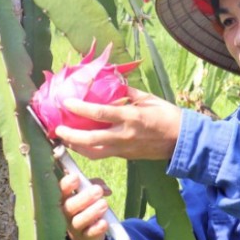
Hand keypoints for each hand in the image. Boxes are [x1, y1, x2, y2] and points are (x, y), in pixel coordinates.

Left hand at [54, 87, 181, 160]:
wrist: (182, 141)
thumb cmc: (167, 116)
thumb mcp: (148, 98)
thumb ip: (128, 92)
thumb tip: (112, 82)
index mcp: (131, 117)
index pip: (100, 113)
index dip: (80, 108)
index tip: (66, 102)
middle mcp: (124, 135)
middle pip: (90, 139)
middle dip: (70, 136)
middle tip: (57, 129)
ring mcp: (124, 149)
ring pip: (94, 152)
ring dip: (76, 146)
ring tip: (64, 139)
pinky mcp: (125, 157)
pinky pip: (102, 154)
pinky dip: (89, 150)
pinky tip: (80, 144)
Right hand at [59, 173, 111, 239]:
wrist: (85, 233)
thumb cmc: (84, 206)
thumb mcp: (87, 192)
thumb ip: (95, 185)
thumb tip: (105, 189)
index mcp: (63, 198)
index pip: (60, 190)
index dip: (66, 184)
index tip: (76, 177)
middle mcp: (65, 213)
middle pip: (69, 206)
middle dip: (84, 197)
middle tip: (97, 190)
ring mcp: (74, 227)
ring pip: (79, 221)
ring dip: (92, 212)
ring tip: (104, 204)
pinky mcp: (85, 238)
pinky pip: (89, 234)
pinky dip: (97, 228)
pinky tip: (104, 222)